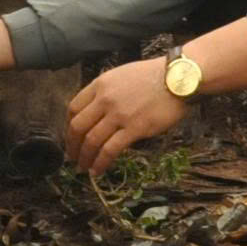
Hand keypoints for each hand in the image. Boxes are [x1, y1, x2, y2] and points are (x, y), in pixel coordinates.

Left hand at [65, 56, 187, 176]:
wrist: (177, 78)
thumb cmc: (154, 75)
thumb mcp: (122, 75)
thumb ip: (107, 92)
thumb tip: (99, 113)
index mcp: (100, 84)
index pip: (73, 107)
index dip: (68, 126)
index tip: (71, 137)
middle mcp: (105, 99)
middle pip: (78, 126)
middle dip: (72, 146)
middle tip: (73, 158)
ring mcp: (119, 114)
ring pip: (91, 140)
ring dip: (84, 157)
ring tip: (83, 168)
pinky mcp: (134, 128)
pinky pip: (110, 149)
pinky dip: (100, 162)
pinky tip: (98, 170)